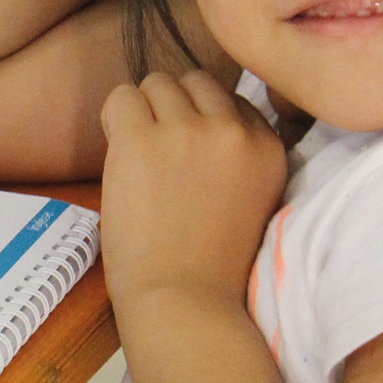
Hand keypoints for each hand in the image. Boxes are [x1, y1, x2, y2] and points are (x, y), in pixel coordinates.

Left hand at [99, 71, 286, 307]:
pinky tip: (119, 154)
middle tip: (159, 149)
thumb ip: (237, 155)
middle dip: (175, 106)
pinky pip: (120, 97)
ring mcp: (187, 131)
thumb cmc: (212, 264)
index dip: (204, 122)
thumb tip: (197, 113)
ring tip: (138, 154)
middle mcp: (233, 131)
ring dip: (144, 110)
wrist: (184, 301)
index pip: (232, 101)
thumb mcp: (251, 198)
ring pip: (158, 82)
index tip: (190, 155)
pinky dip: (114, 118)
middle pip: (196, 81)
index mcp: (268, 148)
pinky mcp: (141, 139)